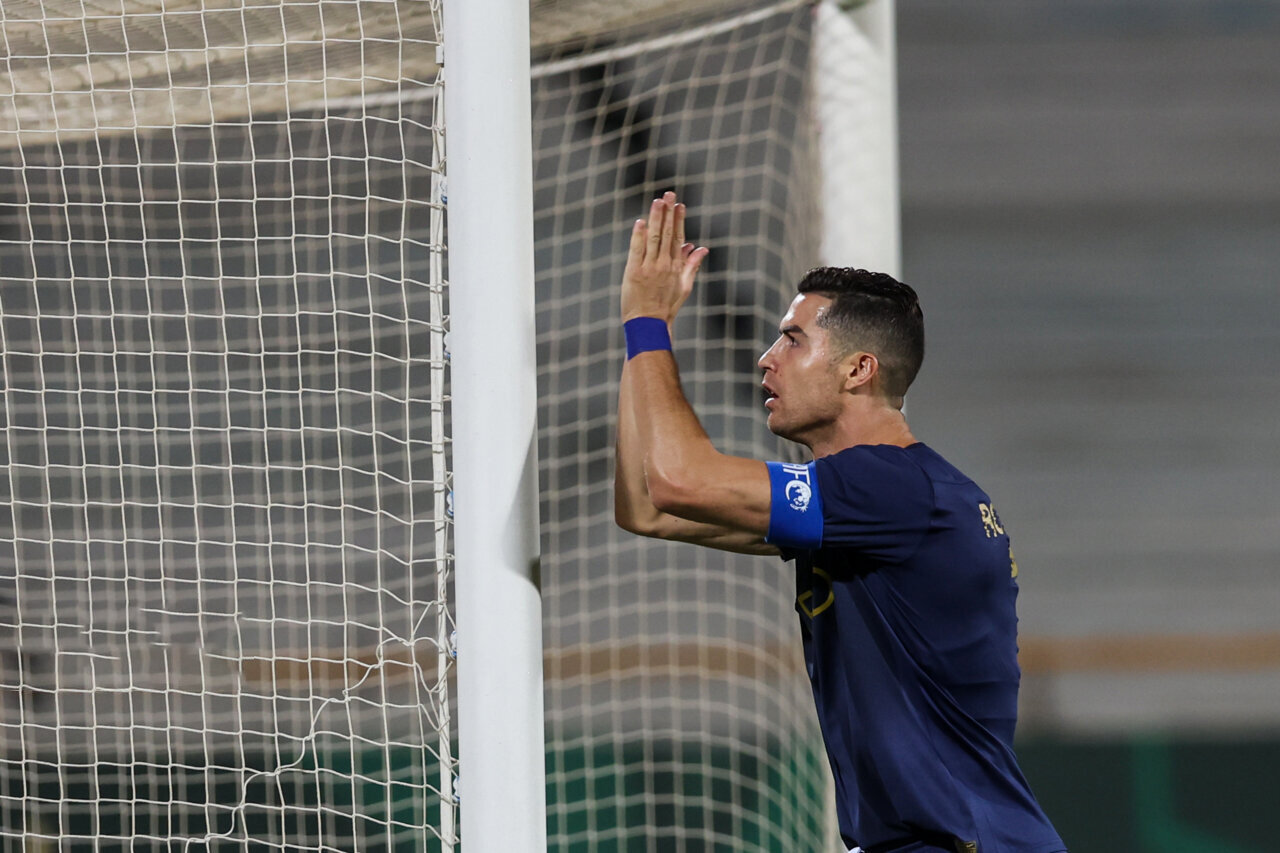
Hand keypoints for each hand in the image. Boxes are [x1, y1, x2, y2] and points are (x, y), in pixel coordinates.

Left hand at [621, 191, 708, 324]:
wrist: (649, 324)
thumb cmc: (666, 307)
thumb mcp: (684, 287)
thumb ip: (692, 265)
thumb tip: (701, 248)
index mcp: (675, 267)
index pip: (678, 238)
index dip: (678, 220)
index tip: (679, 205)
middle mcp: (664, 265)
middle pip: (666, 234)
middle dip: (668, 213)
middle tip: (669, 194)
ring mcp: (649, 268)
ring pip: (654, 238)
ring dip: (656, 219)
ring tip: (658, 202)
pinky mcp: (634, 272)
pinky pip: (637, 250)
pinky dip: (639, 236)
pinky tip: (641, 222)